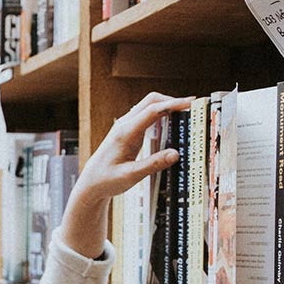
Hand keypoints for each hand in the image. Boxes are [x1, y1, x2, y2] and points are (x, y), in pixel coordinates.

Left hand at [57, 92, 189, 257]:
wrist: (90, 183)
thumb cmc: (106, 180)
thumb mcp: (131, 176)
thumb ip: (153, 165)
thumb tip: (176, 154)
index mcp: (125, 132)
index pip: (152, 110)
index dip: (173, 104)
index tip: (191, 103)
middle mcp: (125, 124)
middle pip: (152, 101)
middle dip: (173, 100)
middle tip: (193, 106)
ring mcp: (126, 126)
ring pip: (150, 106)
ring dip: (168, 106)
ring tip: (187, 113)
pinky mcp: (129, 131)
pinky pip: (148, 116)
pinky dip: (162, 114)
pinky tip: (173, 122)